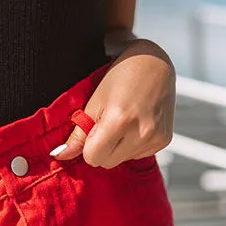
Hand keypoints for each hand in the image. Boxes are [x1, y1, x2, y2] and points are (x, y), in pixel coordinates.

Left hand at [50, 40, 174, 167]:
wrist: (154, 62)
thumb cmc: (120, 77)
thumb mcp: (94, 102)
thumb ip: (78, 133)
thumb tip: (60, 155)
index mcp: (120, 121)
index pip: (93, 158)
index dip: (88, 146)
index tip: (93, 129)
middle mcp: (142, 132)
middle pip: (107, 163)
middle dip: (102, 148)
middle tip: (107, 123)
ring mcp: (156, 138)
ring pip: (123, 160)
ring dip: (118, 146)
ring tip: (124, 119)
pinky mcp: (165, 140)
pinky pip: (138, 155)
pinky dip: (133, 144)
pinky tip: (137, 122)